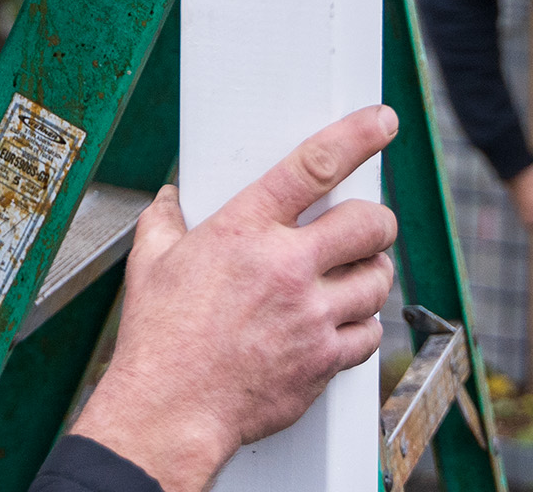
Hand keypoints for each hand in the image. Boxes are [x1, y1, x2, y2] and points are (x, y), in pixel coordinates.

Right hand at [70, 107, 399, 491]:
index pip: (315, 166)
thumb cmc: (159, 340)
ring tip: (353, 275)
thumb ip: (165, 222)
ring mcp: (311, 317)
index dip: (358, 136)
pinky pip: (369, 334)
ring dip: (371, 273)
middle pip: (370, 222)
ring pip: (378, 278)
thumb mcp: (150, 264)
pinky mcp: (323, 361)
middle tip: (367, 225)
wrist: (170, 411)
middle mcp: (286, 268)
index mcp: (245, 230)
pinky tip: (343, 324)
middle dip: (377, 219)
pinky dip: (362, 326)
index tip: (382, 122)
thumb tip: (170, 201)